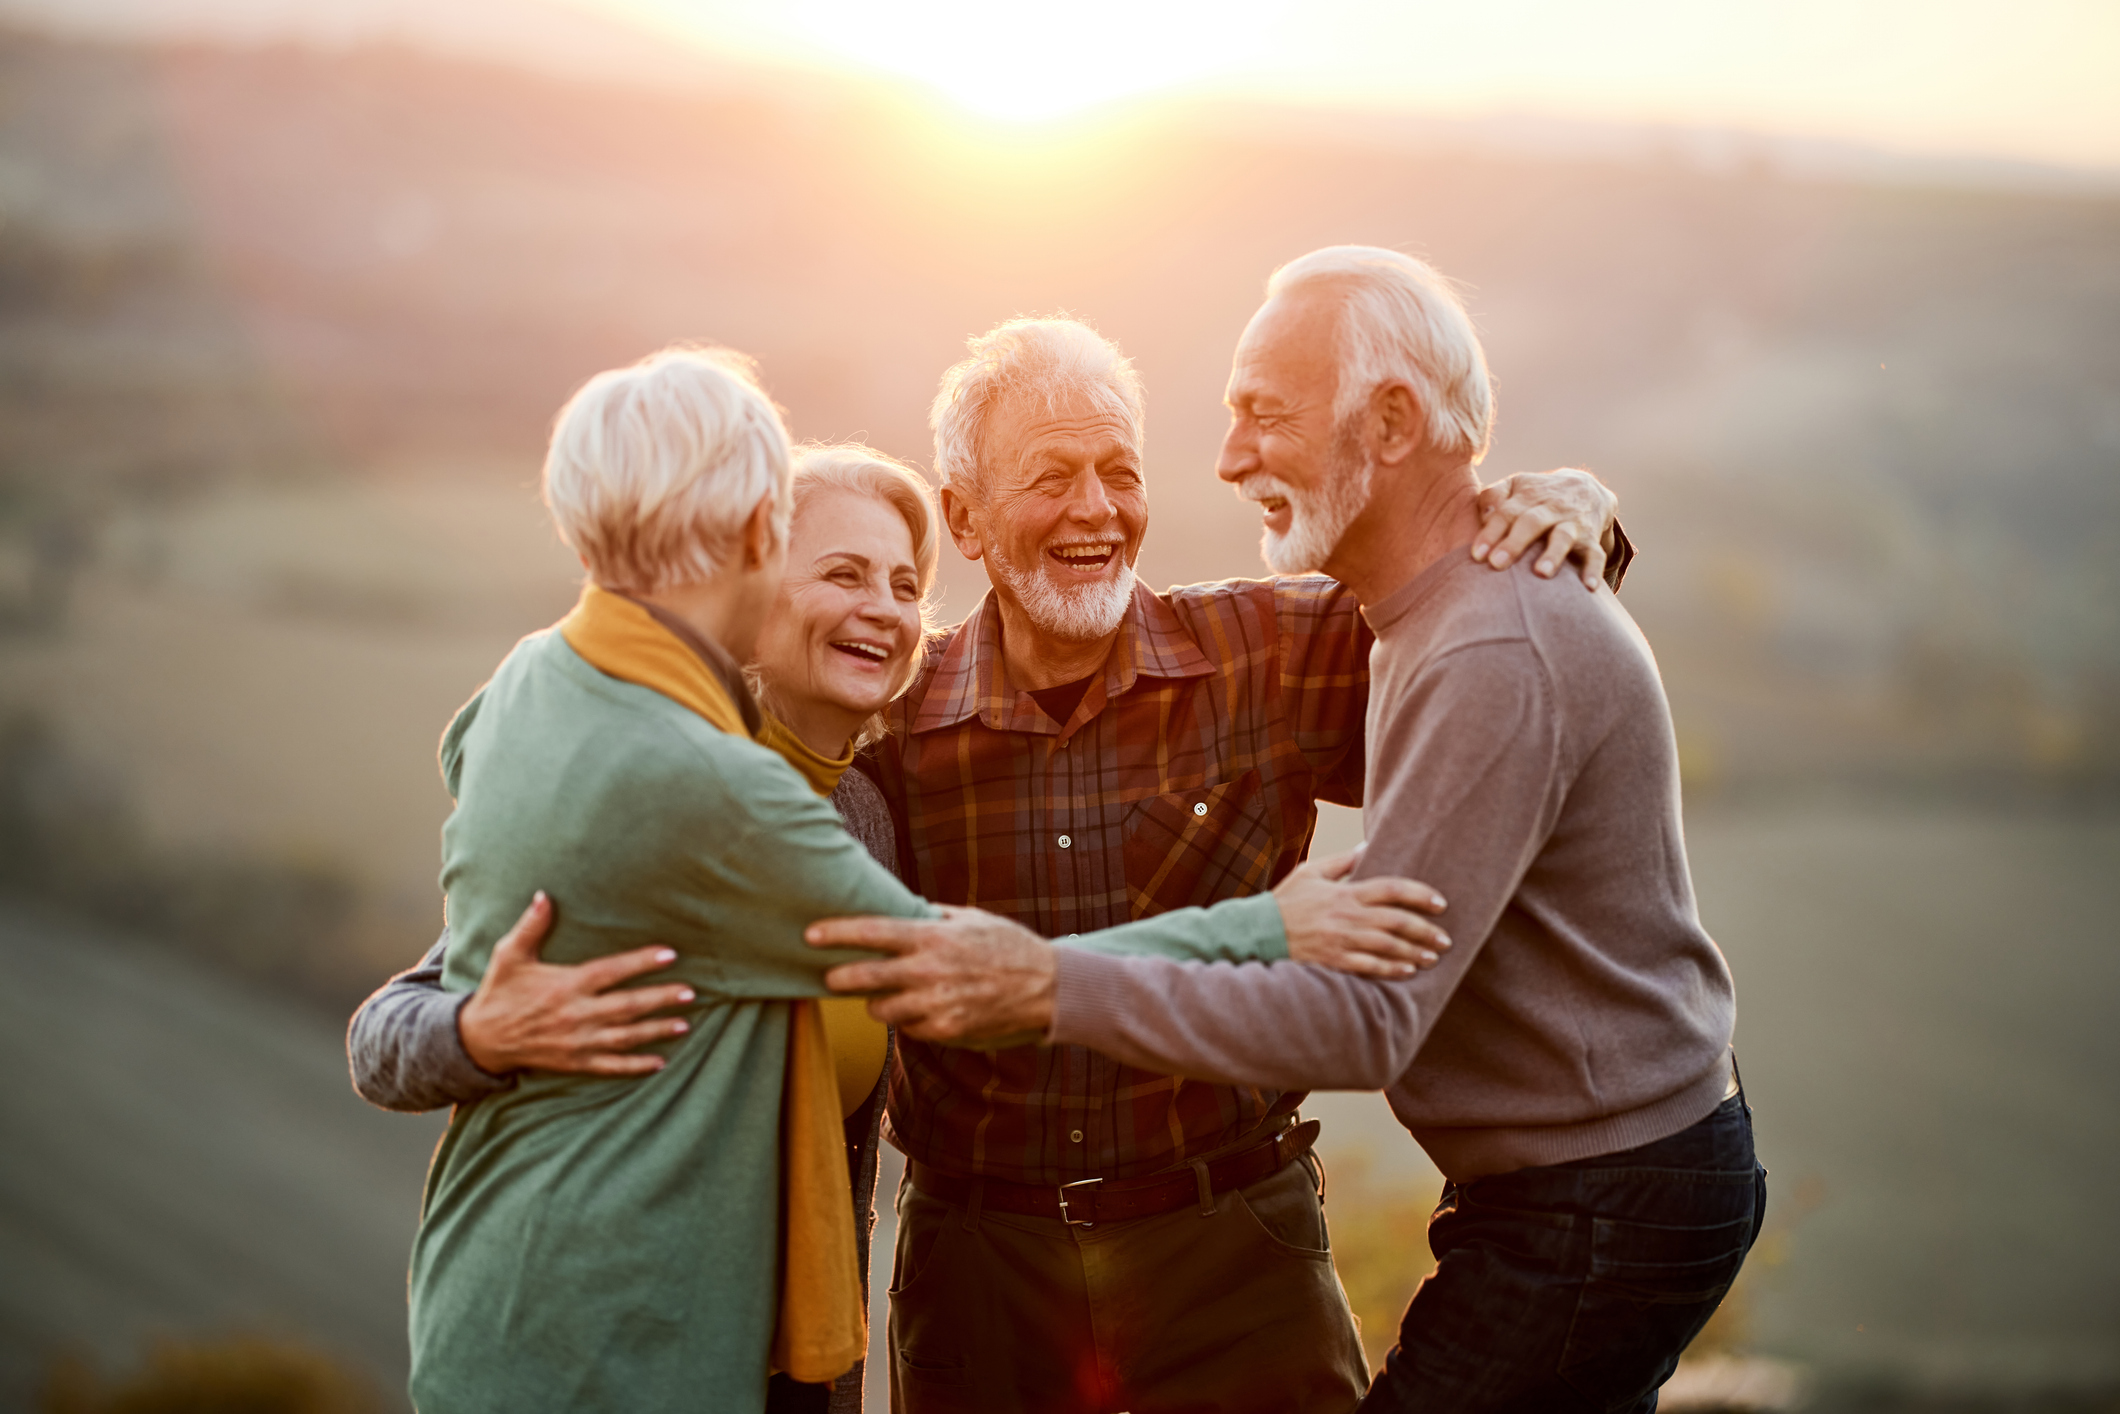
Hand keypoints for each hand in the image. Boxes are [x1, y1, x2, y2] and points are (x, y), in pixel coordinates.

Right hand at [457, 892, 694, 1075]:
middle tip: (690, 992)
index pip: (612, 971)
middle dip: (661, 999)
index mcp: (566, 985)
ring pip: (625, 1037)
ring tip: (685, 1023)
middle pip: (627, 1005)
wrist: (480, 1040)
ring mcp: (577, 1041)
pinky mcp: (574, 1062)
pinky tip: (660, 1062)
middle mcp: (576, 1014)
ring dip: (656, 1031)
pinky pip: (611, 1066)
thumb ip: (531, 926)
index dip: (642, 962)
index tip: (670, 953)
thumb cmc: (499, 992)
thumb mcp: (510, 955)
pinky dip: (636, 1066)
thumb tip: (544, 895)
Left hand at [806, 906, 1056, 1043]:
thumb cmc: (1010, 947)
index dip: (836, 934)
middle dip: (840, 978)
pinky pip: (910, 1028)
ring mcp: (935, 1006)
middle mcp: (928, 972)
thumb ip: (932, 916)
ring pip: (881, 1010)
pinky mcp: (944, 1032)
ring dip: (881, 1002)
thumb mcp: (971, 919)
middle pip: (863, 979)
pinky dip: (912, 1020)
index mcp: (932, 938)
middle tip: (830, 976)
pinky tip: (926, 1009)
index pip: (871, 933)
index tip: (810, 934)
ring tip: (892, 994)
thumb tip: (901, 908)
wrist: (1048, 989)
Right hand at [1272, 847, 1449, 976]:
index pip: (1392, 889)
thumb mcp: (1310, 872)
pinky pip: (1370, 967)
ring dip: (1415, 952)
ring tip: (1433, 957)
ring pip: (1388, 946)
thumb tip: (1367, 846)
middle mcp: (1347, 917)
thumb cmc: (1285, 901)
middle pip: (1397, 921)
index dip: (1420, 895)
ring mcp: (1341, 941)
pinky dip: (1392, 969)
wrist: (1258, 933)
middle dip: (1426, 930)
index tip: (1440, 903)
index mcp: (1345, 892)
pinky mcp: (1334, 962)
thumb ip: (1341, 862)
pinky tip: (1408, 971)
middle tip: (1445, 938)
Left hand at [1471, 468, 1618, 589]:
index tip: (1477, 554)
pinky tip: (1589, 587)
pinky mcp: (1591, 539)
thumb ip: (1492, 496)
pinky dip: (1593, 569)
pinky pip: (1596, 554)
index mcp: (1526, 497)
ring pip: (1564, 536)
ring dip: (1553, 554)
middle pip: (1531, 522)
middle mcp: (1550, 509)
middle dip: (1515, 543)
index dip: (1490, 532)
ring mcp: (1572, 524)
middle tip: (1497, 563)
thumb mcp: (1515, 486)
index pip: (1505, 512)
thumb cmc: (1537, 495)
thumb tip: (1482, 517)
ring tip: (1541, 573)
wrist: (1586, 489)